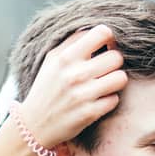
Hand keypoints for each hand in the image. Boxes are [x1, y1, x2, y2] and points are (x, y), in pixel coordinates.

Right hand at [16, 24, 127, 147]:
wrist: (34, 124)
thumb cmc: (47, 87)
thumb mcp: (52, 60)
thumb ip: (74, 42)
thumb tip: (101, 30)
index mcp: (65, 57)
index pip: (102, 33)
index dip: (109, 38)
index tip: (106, 46)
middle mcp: (74, 75)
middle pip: (117, 57)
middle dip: (114, 62)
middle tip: (105, 68)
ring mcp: (82, 95)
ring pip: (121, 78)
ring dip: (115, 81)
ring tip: (104, 84)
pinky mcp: (89, 113)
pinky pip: (115, 99)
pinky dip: (108, 100)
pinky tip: (97, 100)